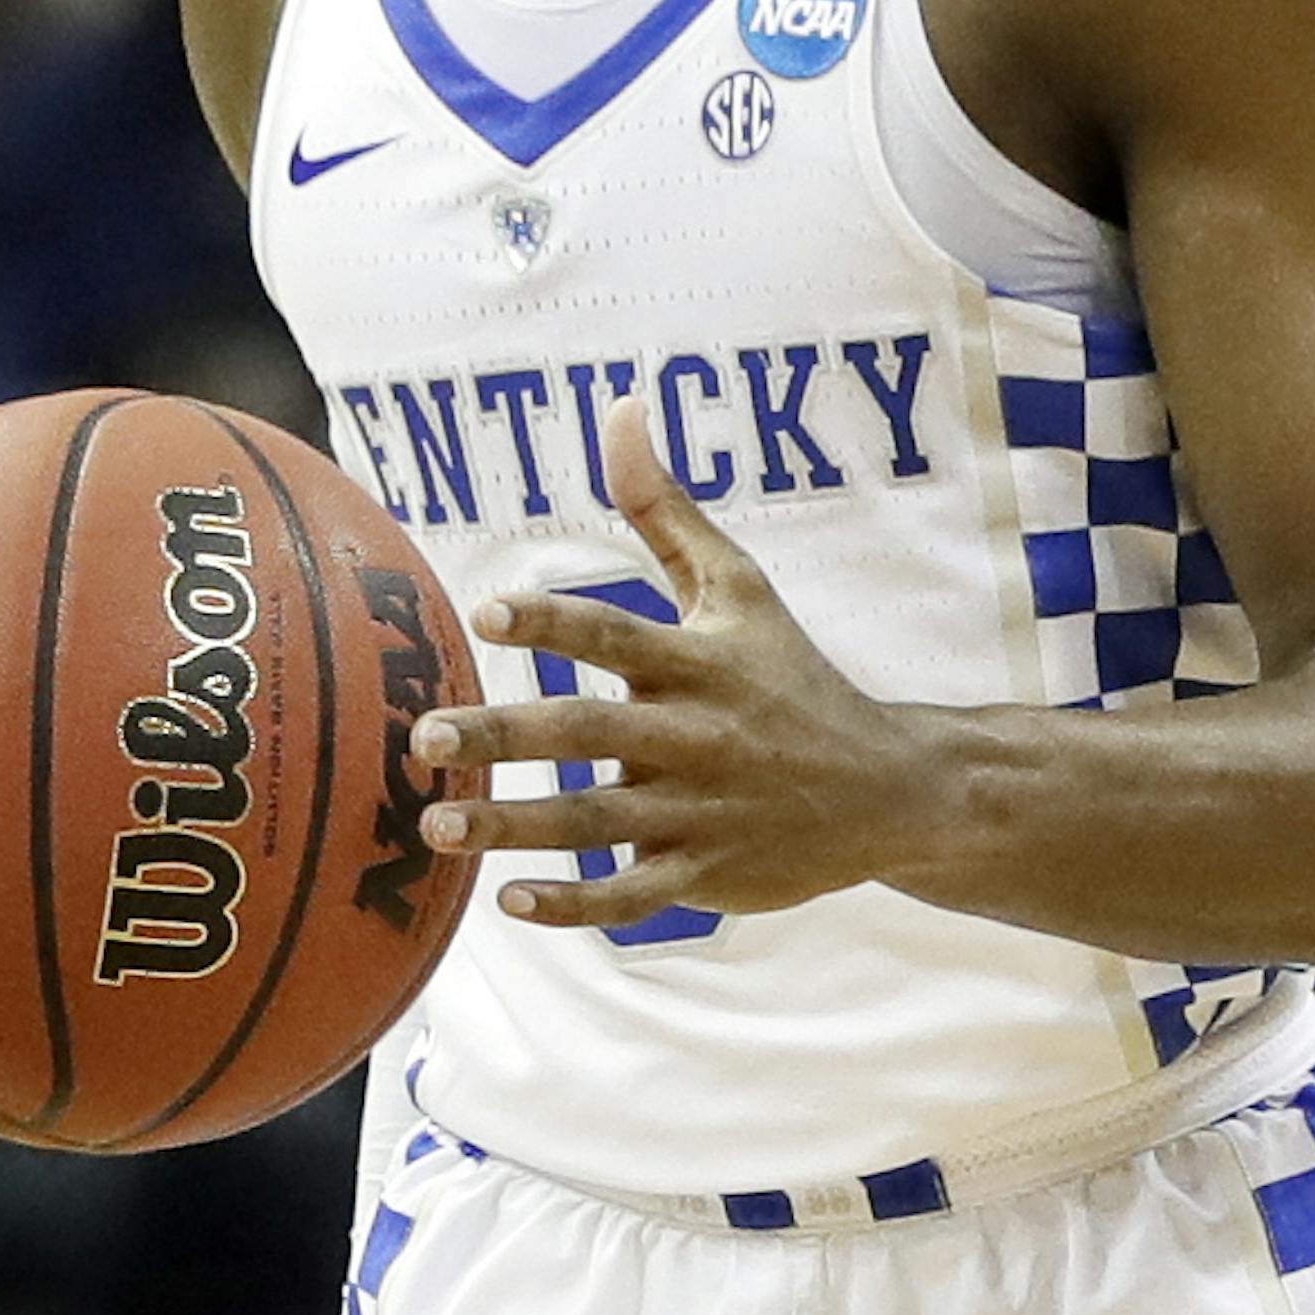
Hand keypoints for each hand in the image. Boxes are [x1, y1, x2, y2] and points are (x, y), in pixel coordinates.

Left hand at [409, 398, 947, 929]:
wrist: (888, 788)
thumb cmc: (794, 678)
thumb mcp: (741, 588)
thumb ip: (666, 511)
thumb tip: (622, 410)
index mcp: (697, 663)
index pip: (616, 635)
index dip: (553, 623)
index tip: (487, 612)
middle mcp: (694, 736)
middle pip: (588, 733)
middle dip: (505, 736)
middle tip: (426, 737)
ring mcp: (698, 812)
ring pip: (594, 824)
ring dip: (514, 827)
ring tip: (438, 827)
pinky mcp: (704, 875)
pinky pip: (630, 897)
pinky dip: (575, 905)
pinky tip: (511, 901)